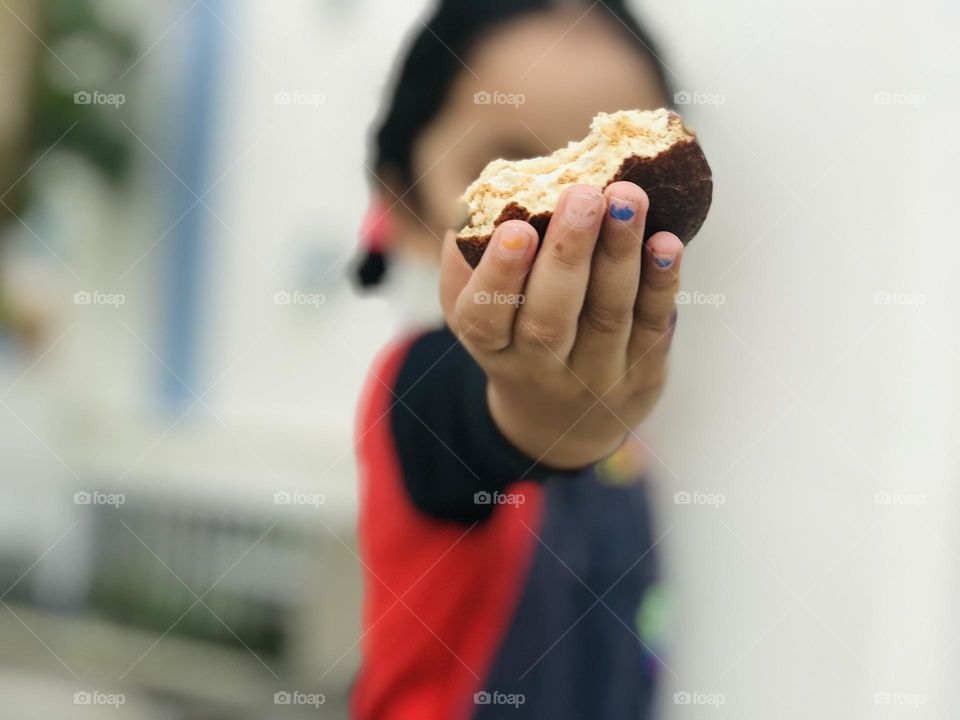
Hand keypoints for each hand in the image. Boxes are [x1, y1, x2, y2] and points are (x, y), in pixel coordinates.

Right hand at [441, 182, 681, 468]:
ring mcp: (594, 377)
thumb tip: (481, 199)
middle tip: (583, 196)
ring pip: (607, 316)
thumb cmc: (515, 336)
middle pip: (551, 318)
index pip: (486, 318)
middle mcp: (539, 369)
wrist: (560, 417)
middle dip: (569, 253)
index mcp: (491, 347)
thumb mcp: (476, 308)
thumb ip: (470, 259)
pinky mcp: (641, 374)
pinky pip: (652, 327)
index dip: (500, 275)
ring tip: (628, 198)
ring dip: (619, 254)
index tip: (516, 228)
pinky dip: (662, 284)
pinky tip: (666, 243)